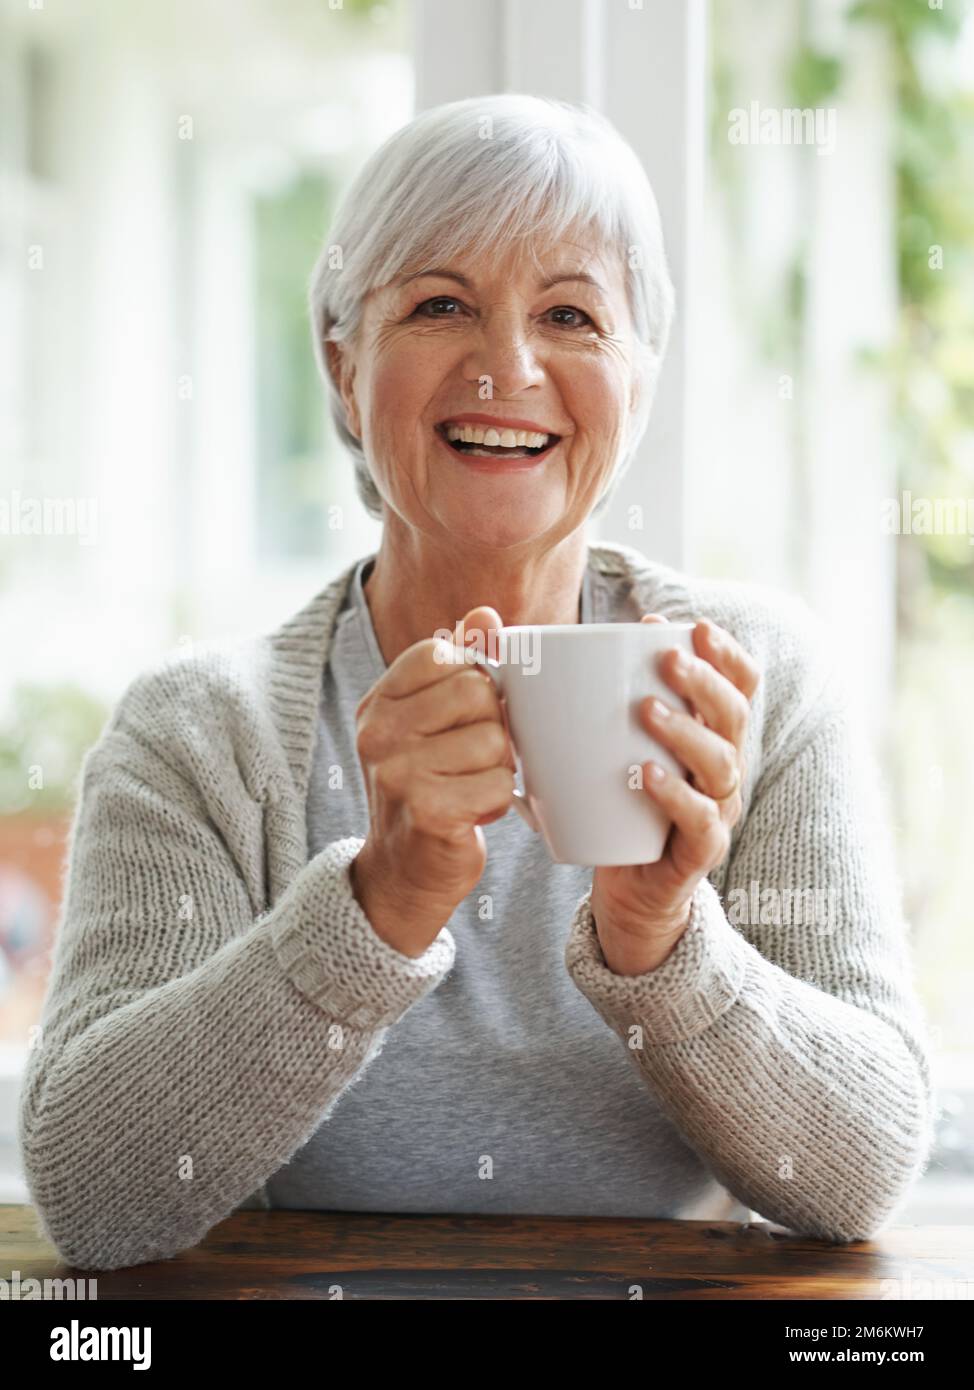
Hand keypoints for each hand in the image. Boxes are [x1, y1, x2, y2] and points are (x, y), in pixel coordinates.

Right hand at [350, 606, 516, 957]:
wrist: (402, 871)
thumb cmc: (426, 787)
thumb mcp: (431, 721)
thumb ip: (458, 665)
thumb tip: (485, 616)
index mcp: (379, 702)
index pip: (444, 654)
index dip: (472, 681)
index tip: (463, 717)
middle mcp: (378, 732)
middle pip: (476, 692)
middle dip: (491, 728)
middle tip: (470, 760)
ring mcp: (398, 772)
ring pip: (493, 740)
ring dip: (497, 769)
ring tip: (470, 787)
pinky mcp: (427, 810)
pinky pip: (496, 784)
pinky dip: (497, 802)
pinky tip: (473, 813)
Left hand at [590, 615, 760, 975]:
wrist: (628, 890)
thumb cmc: (612, 803)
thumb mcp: (600, 746)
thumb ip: (569, 697)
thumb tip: (501, 640)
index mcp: (708, 734)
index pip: (739, 684)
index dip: (723, 652)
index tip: (690, 626)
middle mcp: (722, 767)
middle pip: (735, 715)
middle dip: (705, 681)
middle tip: (667, 658)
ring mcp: (715, 810)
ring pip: (721, 763)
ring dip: (687, 730)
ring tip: (648, 710)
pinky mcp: (697, 852)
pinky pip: (700, 821)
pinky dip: (676, 796)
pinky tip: (647, 774)